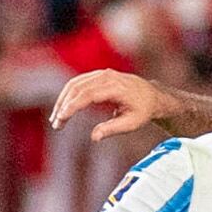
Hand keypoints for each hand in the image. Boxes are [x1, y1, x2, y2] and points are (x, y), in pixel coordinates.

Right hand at [51, 68, 172, 141]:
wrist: (154, 96)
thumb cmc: (144, 111)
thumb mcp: (133, 123)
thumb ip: (112, 129)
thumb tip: (94, 137)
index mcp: (117, 87)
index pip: (88, 95)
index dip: (72, 106)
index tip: (61, 118)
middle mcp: (108, 77)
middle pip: (77, 88)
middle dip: (63, 106)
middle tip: (56, 124)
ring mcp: (102, 74)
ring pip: (74, 84)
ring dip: (62, 100)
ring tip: (57, 118)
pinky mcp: (98, 75)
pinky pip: (78, 82)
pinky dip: (68, 95)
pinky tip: (63, 108)